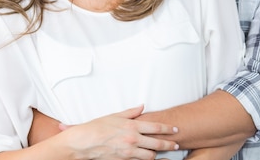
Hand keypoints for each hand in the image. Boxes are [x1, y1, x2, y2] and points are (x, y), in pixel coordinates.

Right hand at [58, 106, 179, 159]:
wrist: (83, 142)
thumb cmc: (97, 127)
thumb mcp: (115, 115)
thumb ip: (131, 112)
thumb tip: (142, 106)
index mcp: (132, 126)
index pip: (156, 127)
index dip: (168, 129)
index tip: (176, 130)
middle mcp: (133, 139)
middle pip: (157, 143)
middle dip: (169, 144)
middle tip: (176, 144)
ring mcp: (128, 152)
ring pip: (150, 156)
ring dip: (158, 154)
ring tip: (165, 153)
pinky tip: (151, 159)